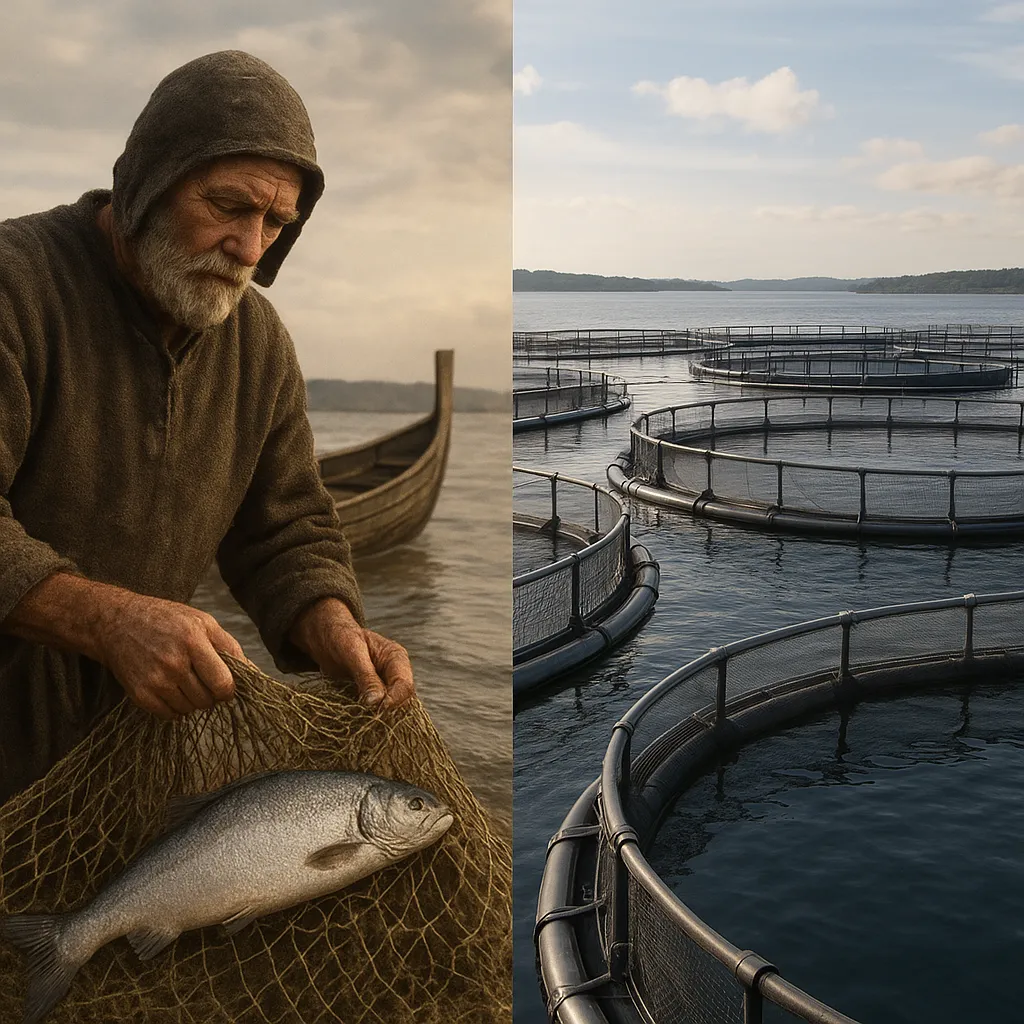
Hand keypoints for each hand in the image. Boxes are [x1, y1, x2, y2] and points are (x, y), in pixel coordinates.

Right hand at [4, 573, 244, 720]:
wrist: (117, 623)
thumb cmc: (167, 620)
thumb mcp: (203, 622)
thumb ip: (230, 647)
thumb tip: (253, 674)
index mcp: (193, 642)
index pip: (223, 683)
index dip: (229, 690)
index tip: (226, 686)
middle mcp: (173, 663)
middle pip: (207, 700)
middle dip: (211, 694)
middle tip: (203, 679)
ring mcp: (155, 681)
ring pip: (190, 709)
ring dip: (194, 701)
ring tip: (185, 680)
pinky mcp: (140, 694)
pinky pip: (170, 715)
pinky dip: (176, 708)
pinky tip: (171, 688)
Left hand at [290, 598, 414, 708]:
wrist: (325, 637)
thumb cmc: (340, 637)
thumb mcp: (352, 654)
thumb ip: (366, 677)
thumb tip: (377, 701)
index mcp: (396, 658)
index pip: (405, 685)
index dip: (393, 700)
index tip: (377, 710)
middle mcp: (394, 673)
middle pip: (402, 700)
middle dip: (387, 711)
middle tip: (367, 719)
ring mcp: (384, 685)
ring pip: (391, 708)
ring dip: (378, 716)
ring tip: (361, 720)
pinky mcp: (372, 695)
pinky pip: (376, 710)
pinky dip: (368, 716)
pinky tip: (357, 720)